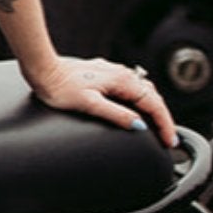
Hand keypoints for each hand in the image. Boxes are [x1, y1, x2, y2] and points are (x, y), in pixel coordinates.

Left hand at [25, 55, 177, 145]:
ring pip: (143, 91)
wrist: (42, 71)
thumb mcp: (89, 104)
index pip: (154, 105)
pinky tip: (136, 107)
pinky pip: (131, 88)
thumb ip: (116, 114)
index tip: (170, 141)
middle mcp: (122, 74)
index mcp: (123, 81)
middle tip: (167, 139)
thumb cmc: (60, 88)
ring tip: (157, 126)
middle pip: (152, 98)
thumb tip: (139, 125)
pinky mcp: (104, 75)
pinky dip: (140, 101)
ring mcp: (113, 73)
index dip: (165, 125)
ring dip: (153, 108)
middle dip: (163, 119)